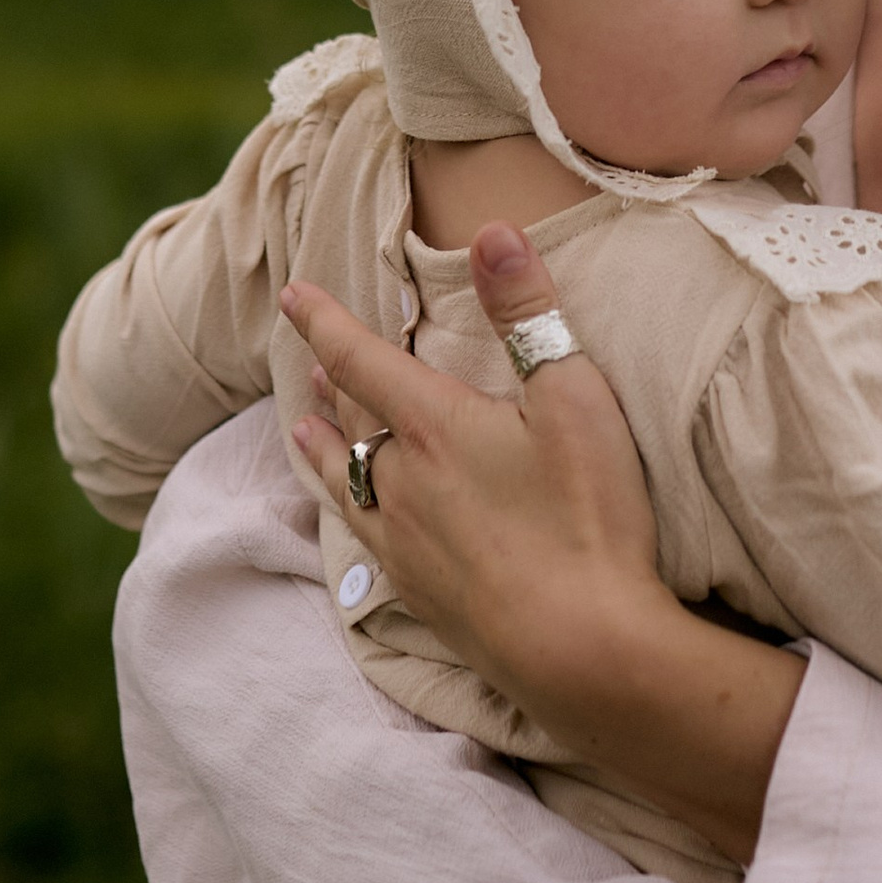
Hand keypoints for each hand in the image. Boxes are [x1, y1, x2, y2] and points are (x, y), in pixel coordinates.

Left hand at [286, 227, 666, 736]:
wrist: (583, 651)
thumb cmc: (588, 518)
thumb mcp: (575, 399)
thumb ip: (529, 311)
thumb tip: (492, 231)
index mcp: (435, 426)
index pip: (363, 358)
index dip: (326, 322)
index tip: (293, 295)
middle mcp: (403, 481)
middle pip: (351, 419)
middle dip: (333, 382)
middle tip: (315, 358)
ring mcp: (407, 543)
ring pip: (347, 481)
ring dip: (326, 445)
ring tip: (304, 427)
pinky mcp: (421, 594)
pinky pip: (367, 538)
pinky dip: (349, 509)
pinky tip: (359, 520)